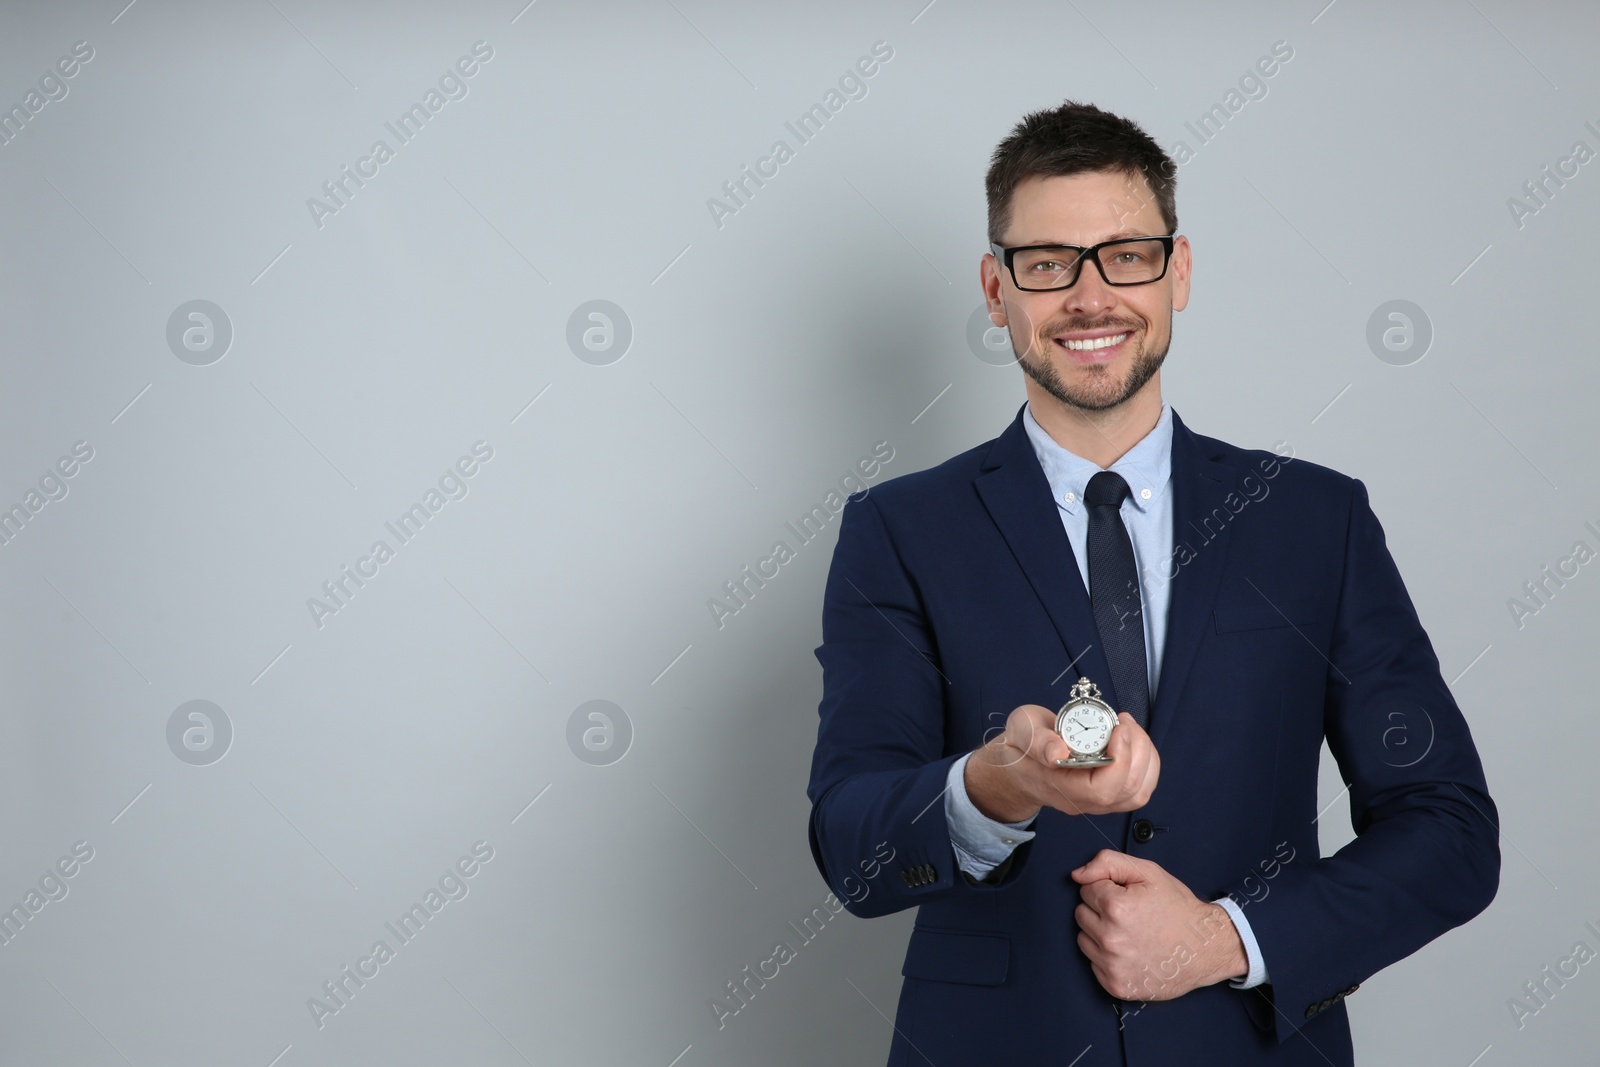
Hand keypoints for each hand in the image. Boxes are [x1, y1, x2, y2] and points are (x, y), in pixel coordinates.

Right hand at [964, 704, 1158, 821]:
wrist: (1018, 764)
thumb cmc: (1020, 745)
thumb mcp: (1021, 731)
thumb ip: (1037, 741)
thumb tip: (1059, 752)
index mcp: (1061, 787)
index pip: (1101, 790)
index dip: (1120, 759)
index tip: (1118, 728)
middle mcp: (1083, 801)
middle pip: (1127, 792)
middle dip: (1137, 752)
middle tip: (1124, 722)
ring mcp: (1098, 802)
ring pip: (1138, 793)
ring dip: (1146, 758)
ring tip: (1131, 729)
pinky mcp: (1109, 794)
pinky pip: (1139, 788)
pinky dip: (1147, 764)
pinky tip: (1134, 742)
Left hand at [1071, 849, 1246, 1001]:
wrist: (1206, 948)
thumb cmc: (1178, 908)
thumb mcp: (1148, 872)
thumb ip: (1107, 863)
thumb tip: (1077, 875)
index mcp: (1116, 907)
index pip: (1086, 890)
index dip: (1107, 890)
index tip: (1128, 897)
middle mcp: (1111, 939)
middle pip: (1081, 914)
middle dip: (1100, 911)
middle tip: (1130, 915)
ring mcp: (1113, 966)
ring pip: (1084, 939)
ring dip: (1100, 934)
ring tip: (1130, 933)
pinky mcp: (1116, 986)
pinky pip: (1093, 964)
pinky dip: (1106, 958)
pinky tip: (1130, 952)